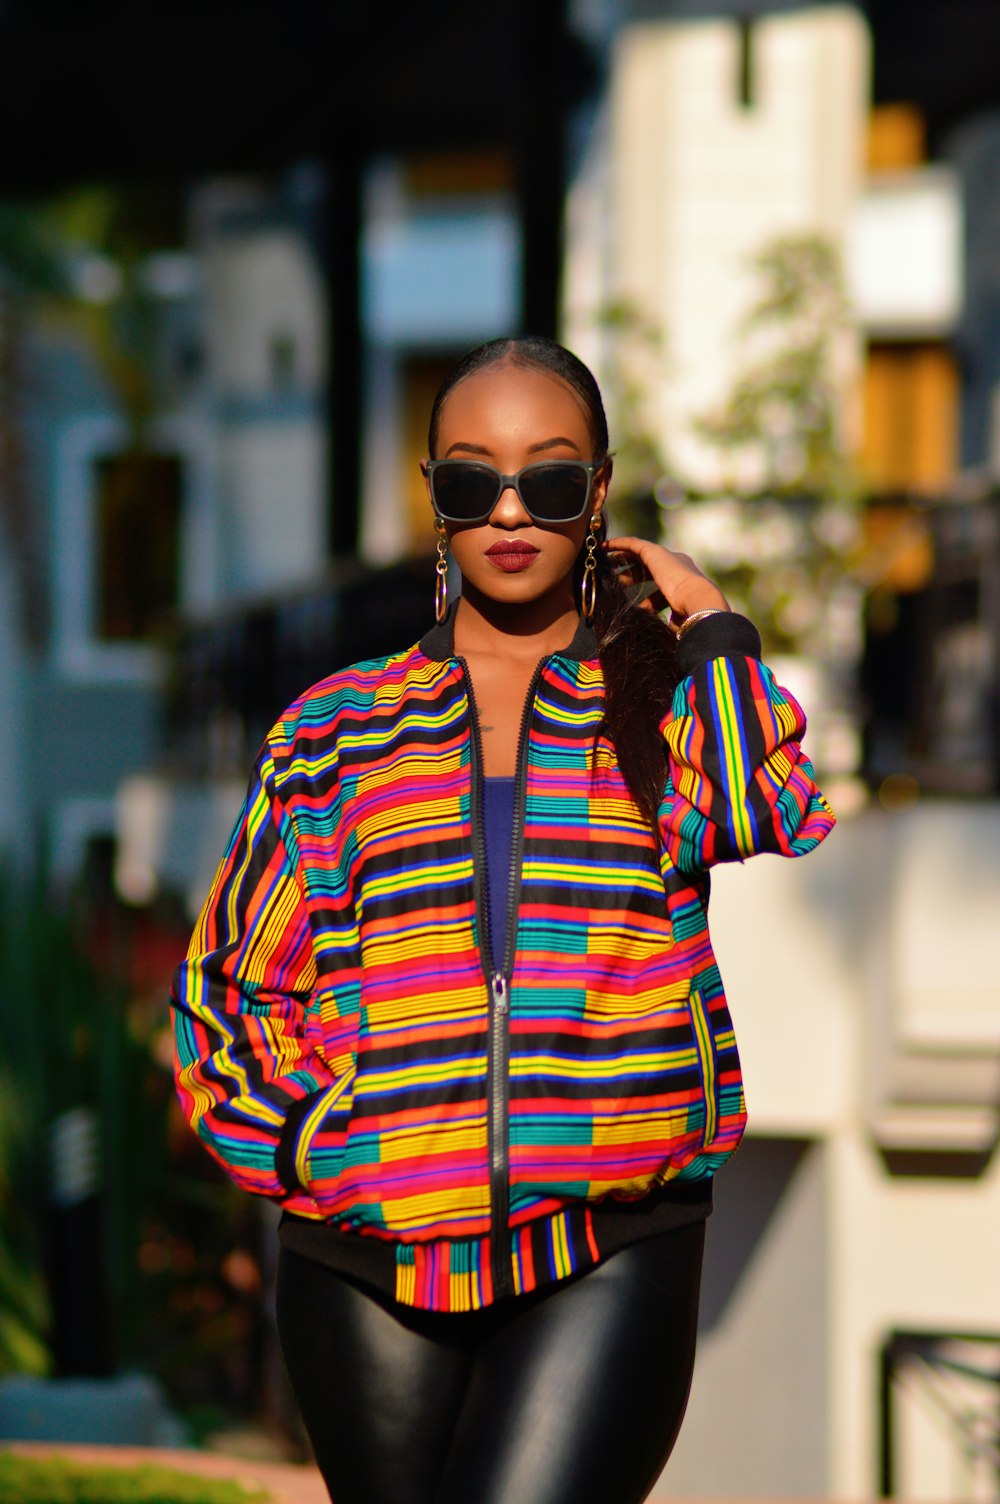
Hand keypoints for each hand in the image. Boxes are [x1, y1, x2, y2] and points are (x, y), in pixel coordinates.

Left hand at [605, 535, 729, 619]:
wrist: (699, 600)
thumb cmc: (690, 616)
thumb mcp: (675, 618)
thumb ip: (667, 620)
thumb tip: (654, 630)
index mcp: (682, 582)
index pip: (657, 585)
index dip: (642, 590)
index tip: (628, 598)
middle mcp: (676, 566)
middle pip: (647, 568)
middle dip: (630, 574)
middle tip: (614, 579)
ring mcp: (666, 557)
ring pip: (639, 554)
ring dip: (622, 557)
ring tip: (606, 561)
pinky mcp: (655, 552)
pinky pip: (633, 544)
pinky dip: (619, 544)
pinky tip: (605, 545)